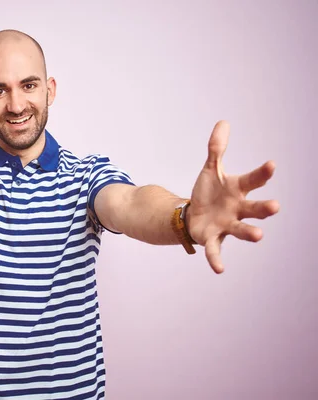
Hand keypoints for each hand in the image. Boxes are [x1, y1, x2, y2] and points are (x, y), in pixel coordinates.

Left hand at [187, 121, 279, 273]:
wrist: (195, 215)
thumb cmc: (209, 192)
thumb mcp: (210, 169)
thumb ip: (216, 149)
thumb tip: (223, 122)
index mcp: (238, 189)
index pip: (253, 180)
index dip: (262, 173)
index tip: (271, 165)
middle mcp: (238, 209)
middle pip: (254, 208)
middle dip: (264, 208)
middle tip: (275, 207)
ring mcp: (227, 225)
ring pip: (241, 230)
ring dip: (250, 233)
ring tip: (259, 236)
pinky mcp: (212, 238)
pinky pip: (215, 250)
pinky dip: (217, 259)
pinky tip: (219, 270)